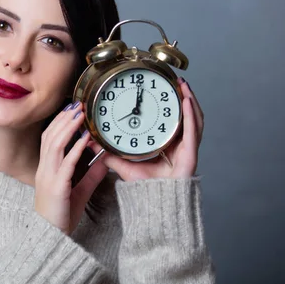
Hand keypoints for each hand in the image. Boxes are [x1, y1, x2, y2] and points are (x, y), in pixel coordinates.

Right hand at [35, 102, 108, 234]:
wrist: (52, 237)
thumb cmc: (62, 215)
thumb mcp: (79, 191)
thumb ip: (90, 176)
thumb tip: (104, 161)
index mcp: (46, 169)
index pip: (49, 138)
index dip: (58, 122)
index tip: (71, 109)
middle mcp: (44, 169)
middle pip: (50, 136)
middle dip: (64, 119)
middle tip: (77, 104)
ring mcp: (48, 177)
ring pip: (55, 145)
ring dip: (68, 128)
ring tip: (80, 115)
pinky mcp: (57, 187)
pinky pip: (65, 163)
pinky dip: (75, 148)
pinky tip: (85, 138)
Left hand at [89, 77, 203, 180]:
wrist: (155, 203)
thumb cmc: (144, 186)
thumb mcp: (123, 164)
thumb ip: (108, 152)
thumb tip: (90, 141)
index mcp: (166, 143)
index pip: (171, 119)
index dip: (170, 103)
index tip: (162, 87)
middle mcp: (179, 144)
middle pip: (186, 115)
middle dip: (184, 96)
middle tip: (176, 80)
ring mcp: (187, 149)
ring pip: (194, 120)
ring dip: (190, 100)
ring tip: (183, 86)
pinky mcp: (190, 155)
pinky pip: (193, 132)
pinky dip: (191, 115)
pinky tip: (187, 102)